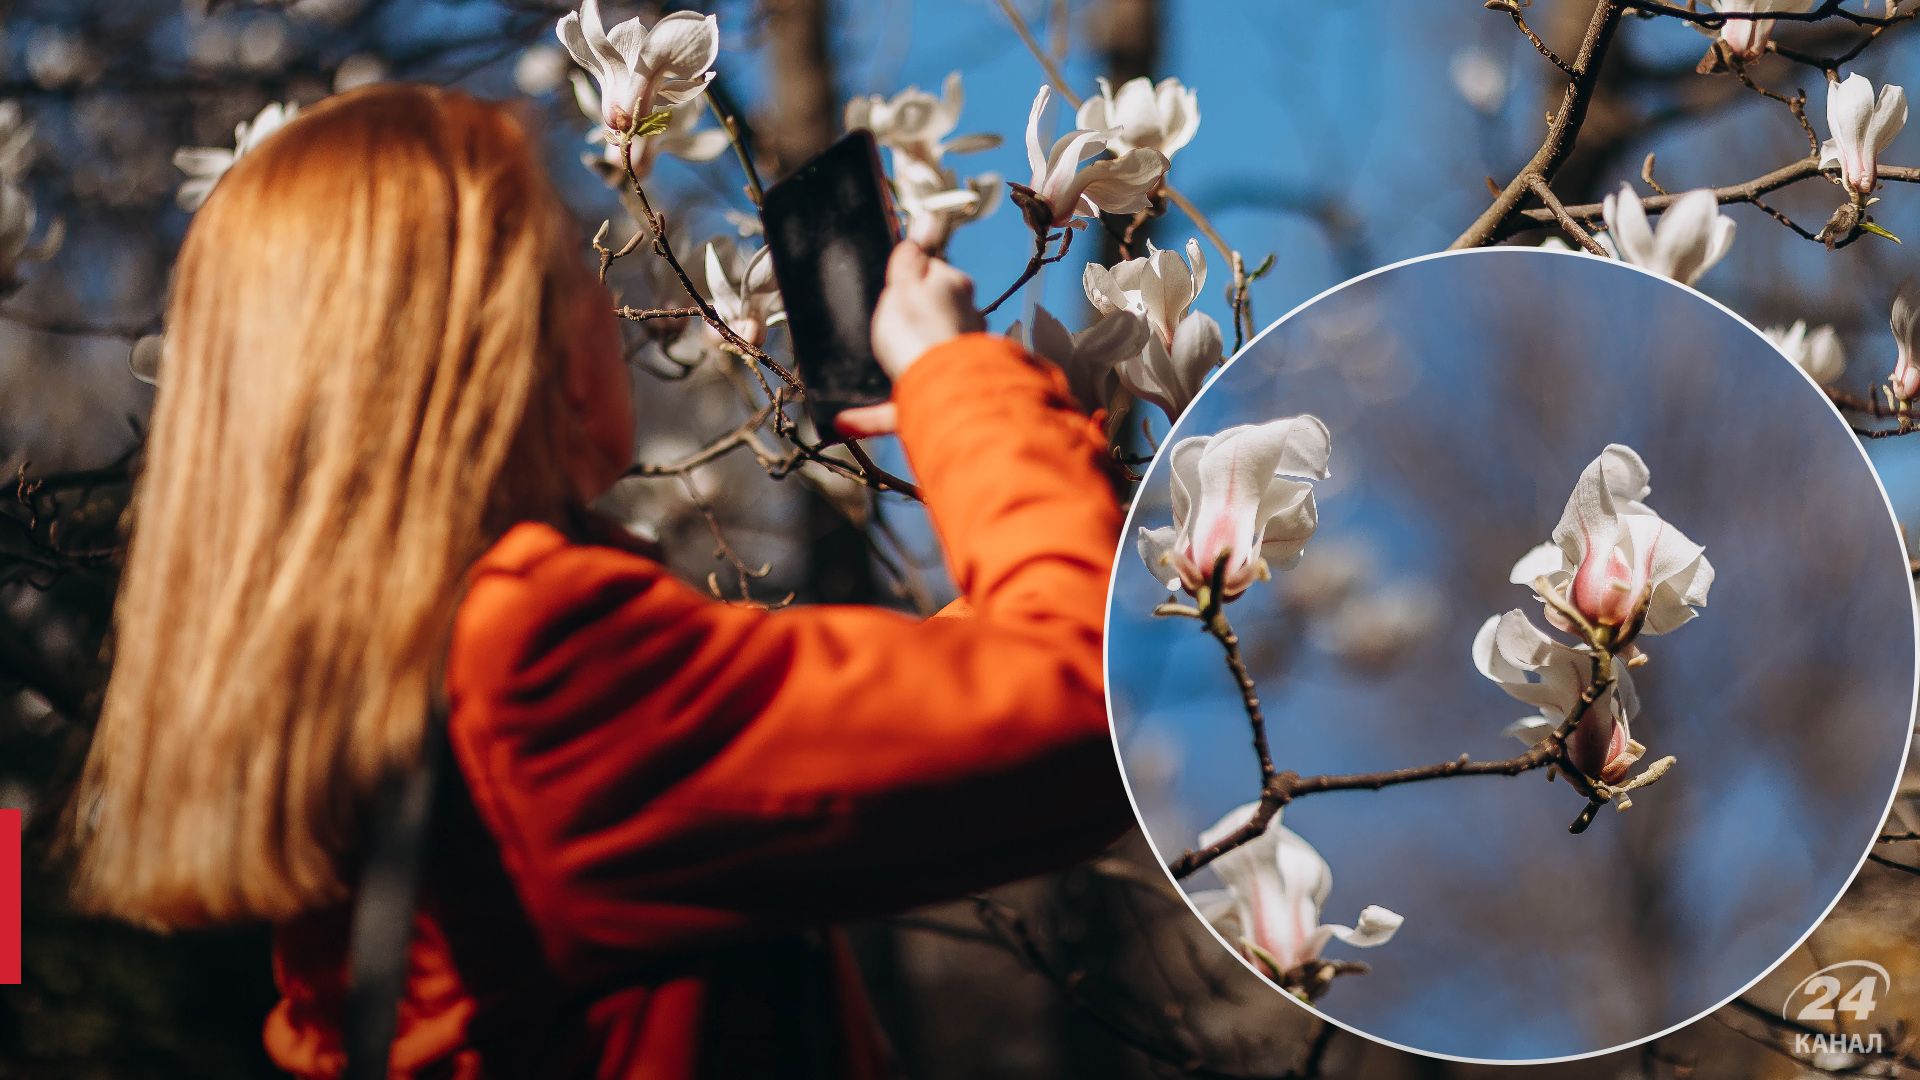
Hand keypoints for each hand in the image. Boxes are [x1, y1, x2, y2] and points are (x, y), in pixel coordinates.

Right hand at [838, 244, 982, 438]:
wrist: (943, 391)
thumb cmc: (920, 331)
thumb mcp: (905, 283)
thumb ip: (913, 255)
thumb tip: (929, 217)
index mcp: (955, 290)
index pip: (934, 273)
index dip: (911, 278)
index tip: (891, 287)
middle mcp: (964, 324)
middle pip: (932, 317)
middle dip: (910, 325)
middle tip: (879, 329)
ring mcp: (955, 361)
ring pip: (920, 361)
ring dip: (895, 367)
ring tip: (862, 373)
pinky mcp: (938, 397)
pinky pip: (902, 403)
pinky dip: (873, 413)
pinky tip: (842, 421)